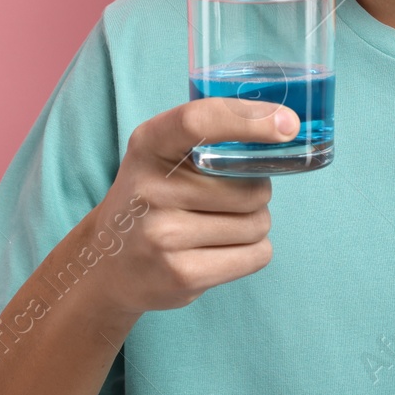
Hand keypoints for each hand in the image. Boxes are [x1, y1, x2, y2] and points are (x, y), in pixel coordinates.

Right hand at [85, 97, 297, 316]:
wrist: (107, 263)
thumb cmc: (153, 196)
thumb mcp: (161, 152)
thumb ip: (209, 135)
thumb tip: (285, 127)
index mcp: (150, 144)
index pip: (199, 121)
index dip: (250, 120)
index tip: (288, 124)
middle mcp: (152, 188)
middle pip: (252, 188)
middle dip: (255, 192)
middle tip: (225, 199)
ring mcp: (164, 235)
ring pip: (258, 223)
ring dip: (253, 223)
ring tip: (218, 225)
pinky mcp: (181, 275)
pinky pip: (256, 255)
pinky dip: (252, 252)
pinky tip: (220, 250)